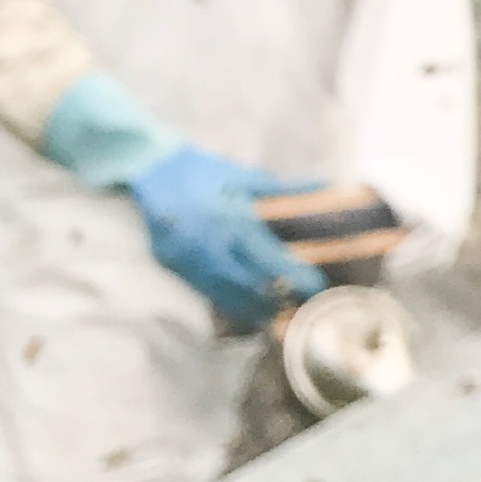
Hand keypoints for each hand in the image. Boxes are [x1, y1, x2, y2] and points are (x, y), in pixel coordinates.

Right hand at [127, 145, 320, 329]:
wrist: (152, 168)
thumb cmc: (206, 172)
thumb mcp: (248, 178)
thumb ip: (288, 191)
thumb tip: (328, 188)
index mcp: (234, 222)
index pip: (272, 262)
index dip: (296, 279)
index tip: (316, 286)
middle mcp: (212, 246)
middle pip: (253, 288)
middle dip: (280, 300)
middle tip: (303, 304)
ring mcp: (188, 260)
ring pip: (229, 298)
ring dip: (257, 309)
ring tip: (281, 313)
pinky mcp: (173, 267)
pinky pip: (207, 295)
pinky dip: (232, 304)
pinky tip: (250, 308)